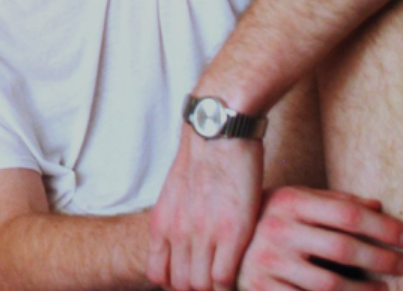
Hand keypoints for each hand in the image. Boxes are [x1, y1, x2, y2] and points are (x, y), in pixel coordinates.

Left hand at [148, 127, 262, 290]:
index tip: (195, 279)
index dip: (176, 285)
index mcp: (161, 223)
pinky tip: (244, 273)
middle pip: (181, 286)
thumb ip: (177, 218)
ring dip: (216, 288)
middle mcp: (177, 233)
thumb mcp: (176, 191)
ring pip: (201, 286)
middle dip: (198, 290)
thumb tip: (184, 239)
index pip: (158, 275)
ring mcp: (203, 234)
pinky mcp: (232, 232)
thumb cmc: (204, 156)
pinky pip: (225, 278)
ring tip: (230, 279)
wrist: (218, 128)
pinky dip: (234, 284)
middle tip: (216, 282)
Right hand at [238, 186, 402, 290]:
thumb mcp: (296, 201)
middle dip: (383, 260)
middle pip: (344, 248)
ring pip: (330, 284)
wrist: (219, 243)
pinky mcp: (262, 289)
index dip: (385, 228)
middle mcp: (277, 230)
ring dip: (365, 290)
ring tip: (385, 289)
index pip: (348, 214)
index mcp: (289, 202)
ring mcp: (268, 262)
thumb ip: (335, 202)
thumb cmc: (268, 219)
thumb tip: (378, 206)